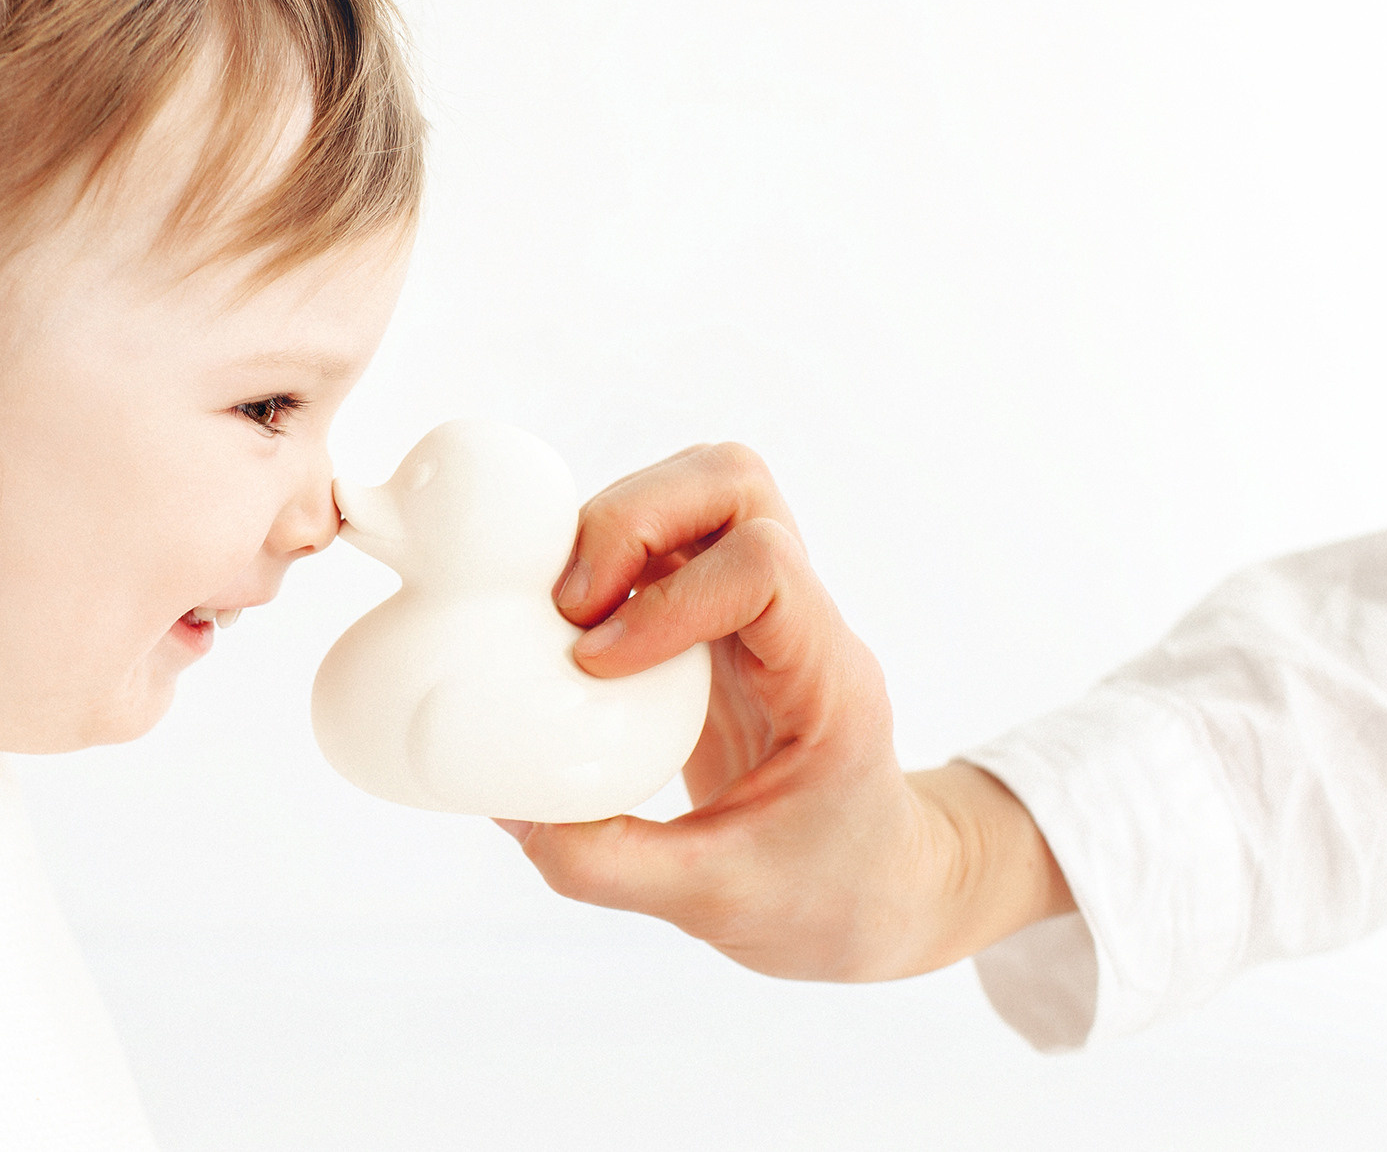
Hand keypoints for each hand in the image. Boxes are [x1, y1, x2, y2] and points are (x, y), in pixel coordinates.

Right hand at [498, 443, 1071, 980]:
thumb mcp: (717, 904)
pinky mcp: (713, 612)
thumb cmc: (827, 894)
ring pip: (698, 486)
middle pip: (731, 482)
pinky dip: (601, 549)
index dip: (668, 597)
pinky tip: (562, 619)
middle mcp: (798, 616)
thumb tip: (505, 801)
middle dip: (630, 519)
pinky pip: (661, 531)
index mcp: (825, 677)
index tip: (598, 665)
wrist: (880, 886)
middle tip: (565, 607)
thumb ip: (610, 863)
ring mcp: (756, 606)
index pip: (765, 568)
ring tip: (559, 605)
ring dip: (615, 519)